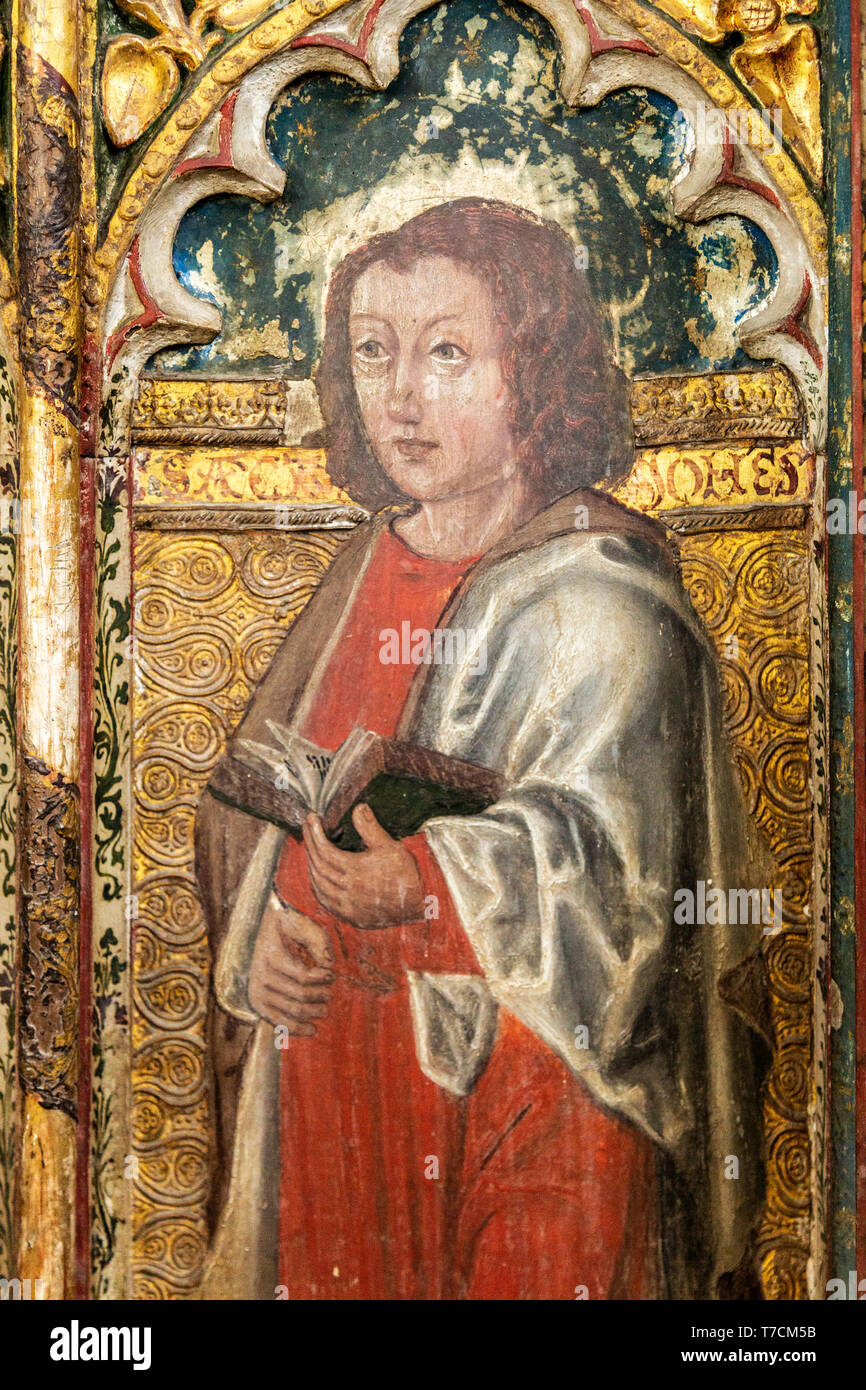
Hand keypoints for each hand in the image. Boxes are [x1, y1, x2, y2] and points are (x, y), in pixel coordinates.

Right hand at [248, 892, 334, 1032]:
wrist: (259, 929)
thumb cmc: (285, 925)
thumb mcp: (301, 923)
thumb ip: (317, 940)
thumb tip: (328, 966)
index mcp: (270, 954)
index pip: (303, 976)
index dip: (322, 978)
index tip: (332, 975)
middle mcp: (260, 975)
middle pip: (300, 996)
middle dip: (320, 996)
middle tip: (329, 993)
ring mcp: (256, 991)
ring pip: (292, 1011)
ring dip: (313, 1011)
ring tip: (324, 1007)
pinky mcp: (256, 1002)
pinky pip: (277, 1021)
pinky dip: (295, 1028)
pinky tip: (312, 1030)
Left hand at [303, 805, 424, 928]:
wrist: (421, 904)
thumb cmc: (407, 873)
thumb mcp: (390, 846)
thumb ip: (370, 828)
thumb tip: (358, 808)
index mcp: (356, 871)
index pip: (325, 851)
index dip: (314, 834)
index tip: (311, 819)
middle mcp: (348, 890)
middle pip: (318, 866)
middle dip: (310, 845)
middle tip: (307, 827)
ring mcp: (348, 906)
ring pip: (318, 885)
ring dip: (311, 866)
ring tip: (310, 848)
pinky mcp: (351, 916)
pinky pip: (325, 901)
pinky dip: (317, 886)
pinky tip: (318, 876)